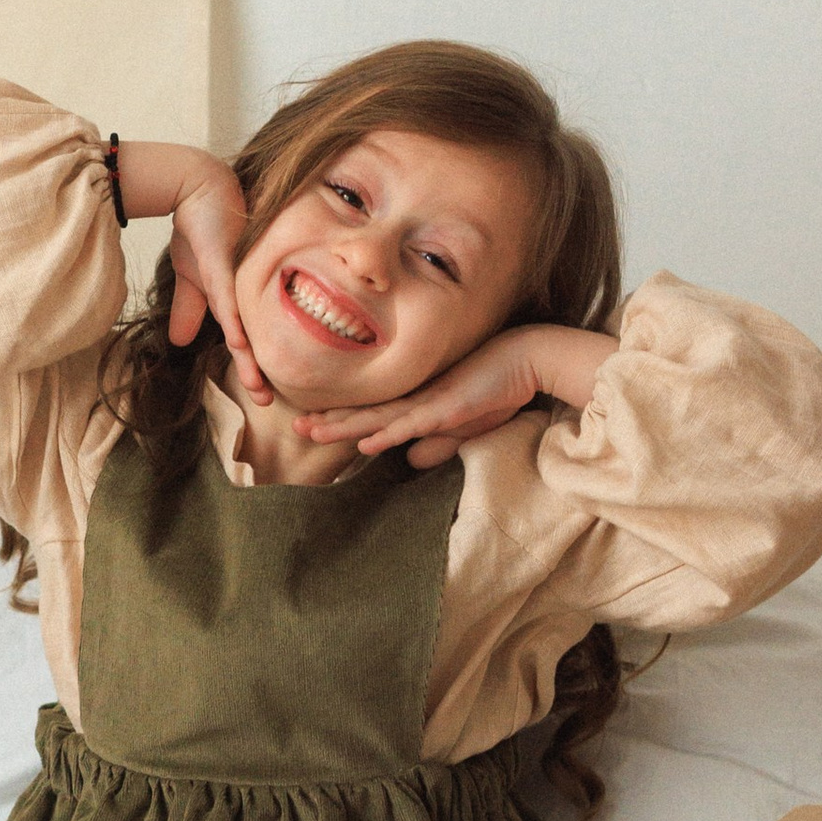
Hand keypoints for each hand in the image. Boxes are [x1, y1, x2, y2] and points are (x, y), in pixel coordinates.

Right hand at [164, 152, 270, 401]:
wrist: (196, 188)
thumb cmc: (199, 230)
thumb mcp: (190, 277)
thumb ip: (188, 310)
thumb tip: (177, 342)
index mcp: (233, 299)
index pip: (242, 340)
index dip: (249, 367)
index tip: (261, 395)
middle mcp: (241, 293)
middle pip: (249, 340)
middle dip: (256, 373)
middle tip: (267, 402)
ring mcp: (235, 280)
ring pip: (243, 327)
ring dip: (250, 359)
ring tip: (258, 388)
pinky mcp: (224, 265)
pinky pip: (229, 299)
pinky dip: (234, 323)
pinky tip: (240, 346)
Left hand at [294, 323, 613, 467]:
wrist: (526, 359)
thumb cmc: (496, 389)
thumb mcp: (464, 426)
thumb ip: (437, 444)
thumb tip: (410, 461)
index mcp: (415, 403)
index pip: (370, 416)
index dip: (340, 421)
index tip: (309, 426)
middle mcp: (415, 399)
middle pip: (365, 414)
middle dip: (329, 422)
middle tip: (294, 427)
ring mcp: (429, 401)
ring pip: (379, 418)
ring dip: (345, 426)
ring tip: (312, 432)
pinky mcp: (447, 406)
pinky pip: (413, 423)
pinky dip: (388, 434)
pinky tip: (366, 442)